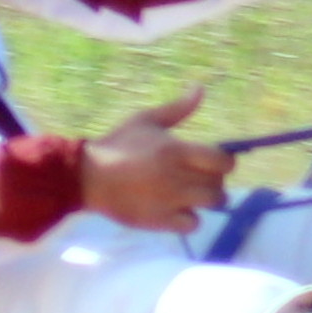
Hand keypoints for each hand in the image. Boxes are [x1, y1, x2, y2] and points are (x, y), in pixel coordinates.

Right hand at [83, 87, 233, 230]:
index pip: (222, 161)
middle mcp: (177, 178)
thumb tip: (200, 88)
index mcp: (176, 151)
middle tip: (200, 176)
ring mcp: (170, 202)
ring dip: (207, 199)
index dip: (224, 161)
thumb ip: (178, 108)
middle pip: (218, 183)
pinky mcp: (160, 221)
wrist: (87, 177)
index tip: (214, 161)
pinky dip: (190, 218)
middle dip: (214, 179)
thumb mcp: (146, 120)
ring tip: (192, 193)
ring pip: (210, 204)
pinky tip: (178, 209)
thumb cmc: (117, 145)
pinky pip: (193, 225)